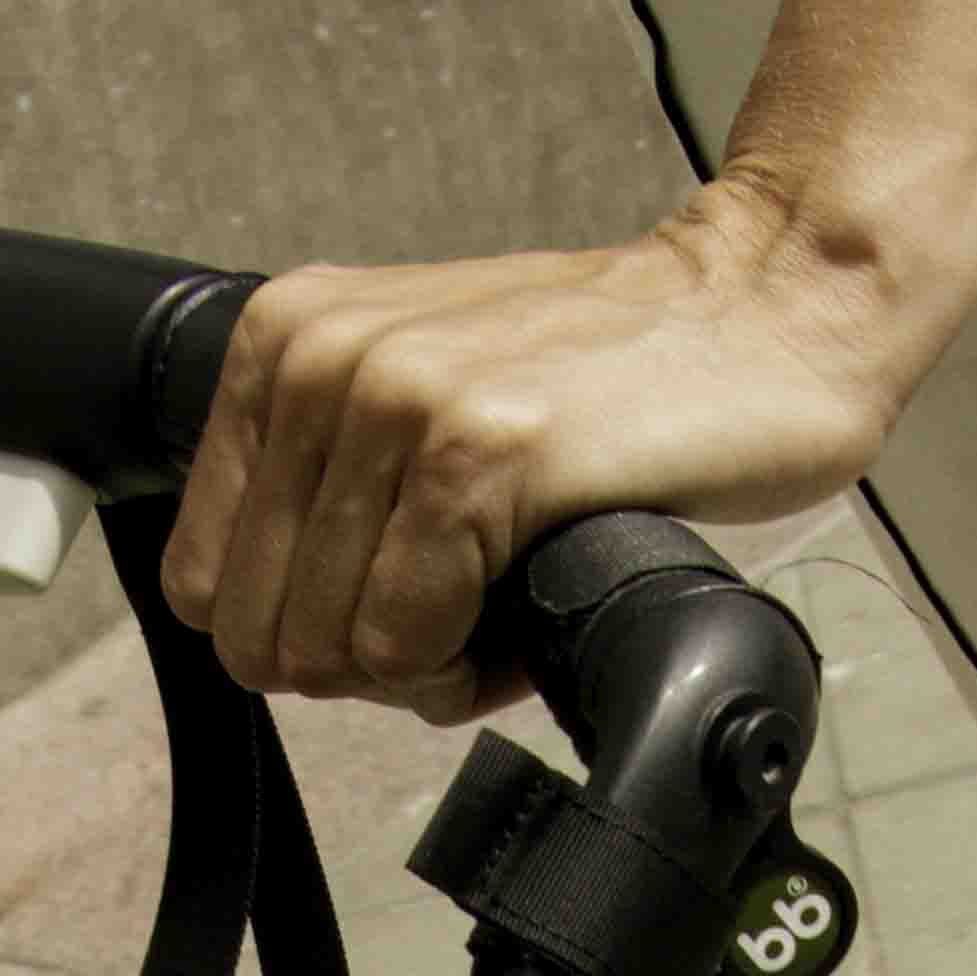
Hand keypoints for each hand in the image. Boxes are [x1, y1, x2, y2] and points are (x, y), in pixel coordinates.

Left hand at [156, 179, 914, 724]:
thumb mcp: (422, 397)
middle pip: (261, 635)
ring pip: (331, 653)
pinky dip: (471, 667)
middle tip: (466, 613)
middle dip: (365, 663)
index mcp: (283, 342)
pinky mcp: (476, 453)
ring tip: (508, 600)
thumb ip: (334, 490)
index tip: (405, 597)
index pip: (205, 584)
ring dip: (429, 667)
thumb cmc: (615, 376)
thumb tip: (288, 641)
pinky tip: (531, 612)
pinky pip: (406, 646)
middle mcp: (318, 358)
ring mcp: (394, 399)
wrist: (771, 307)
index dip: (310, 630)